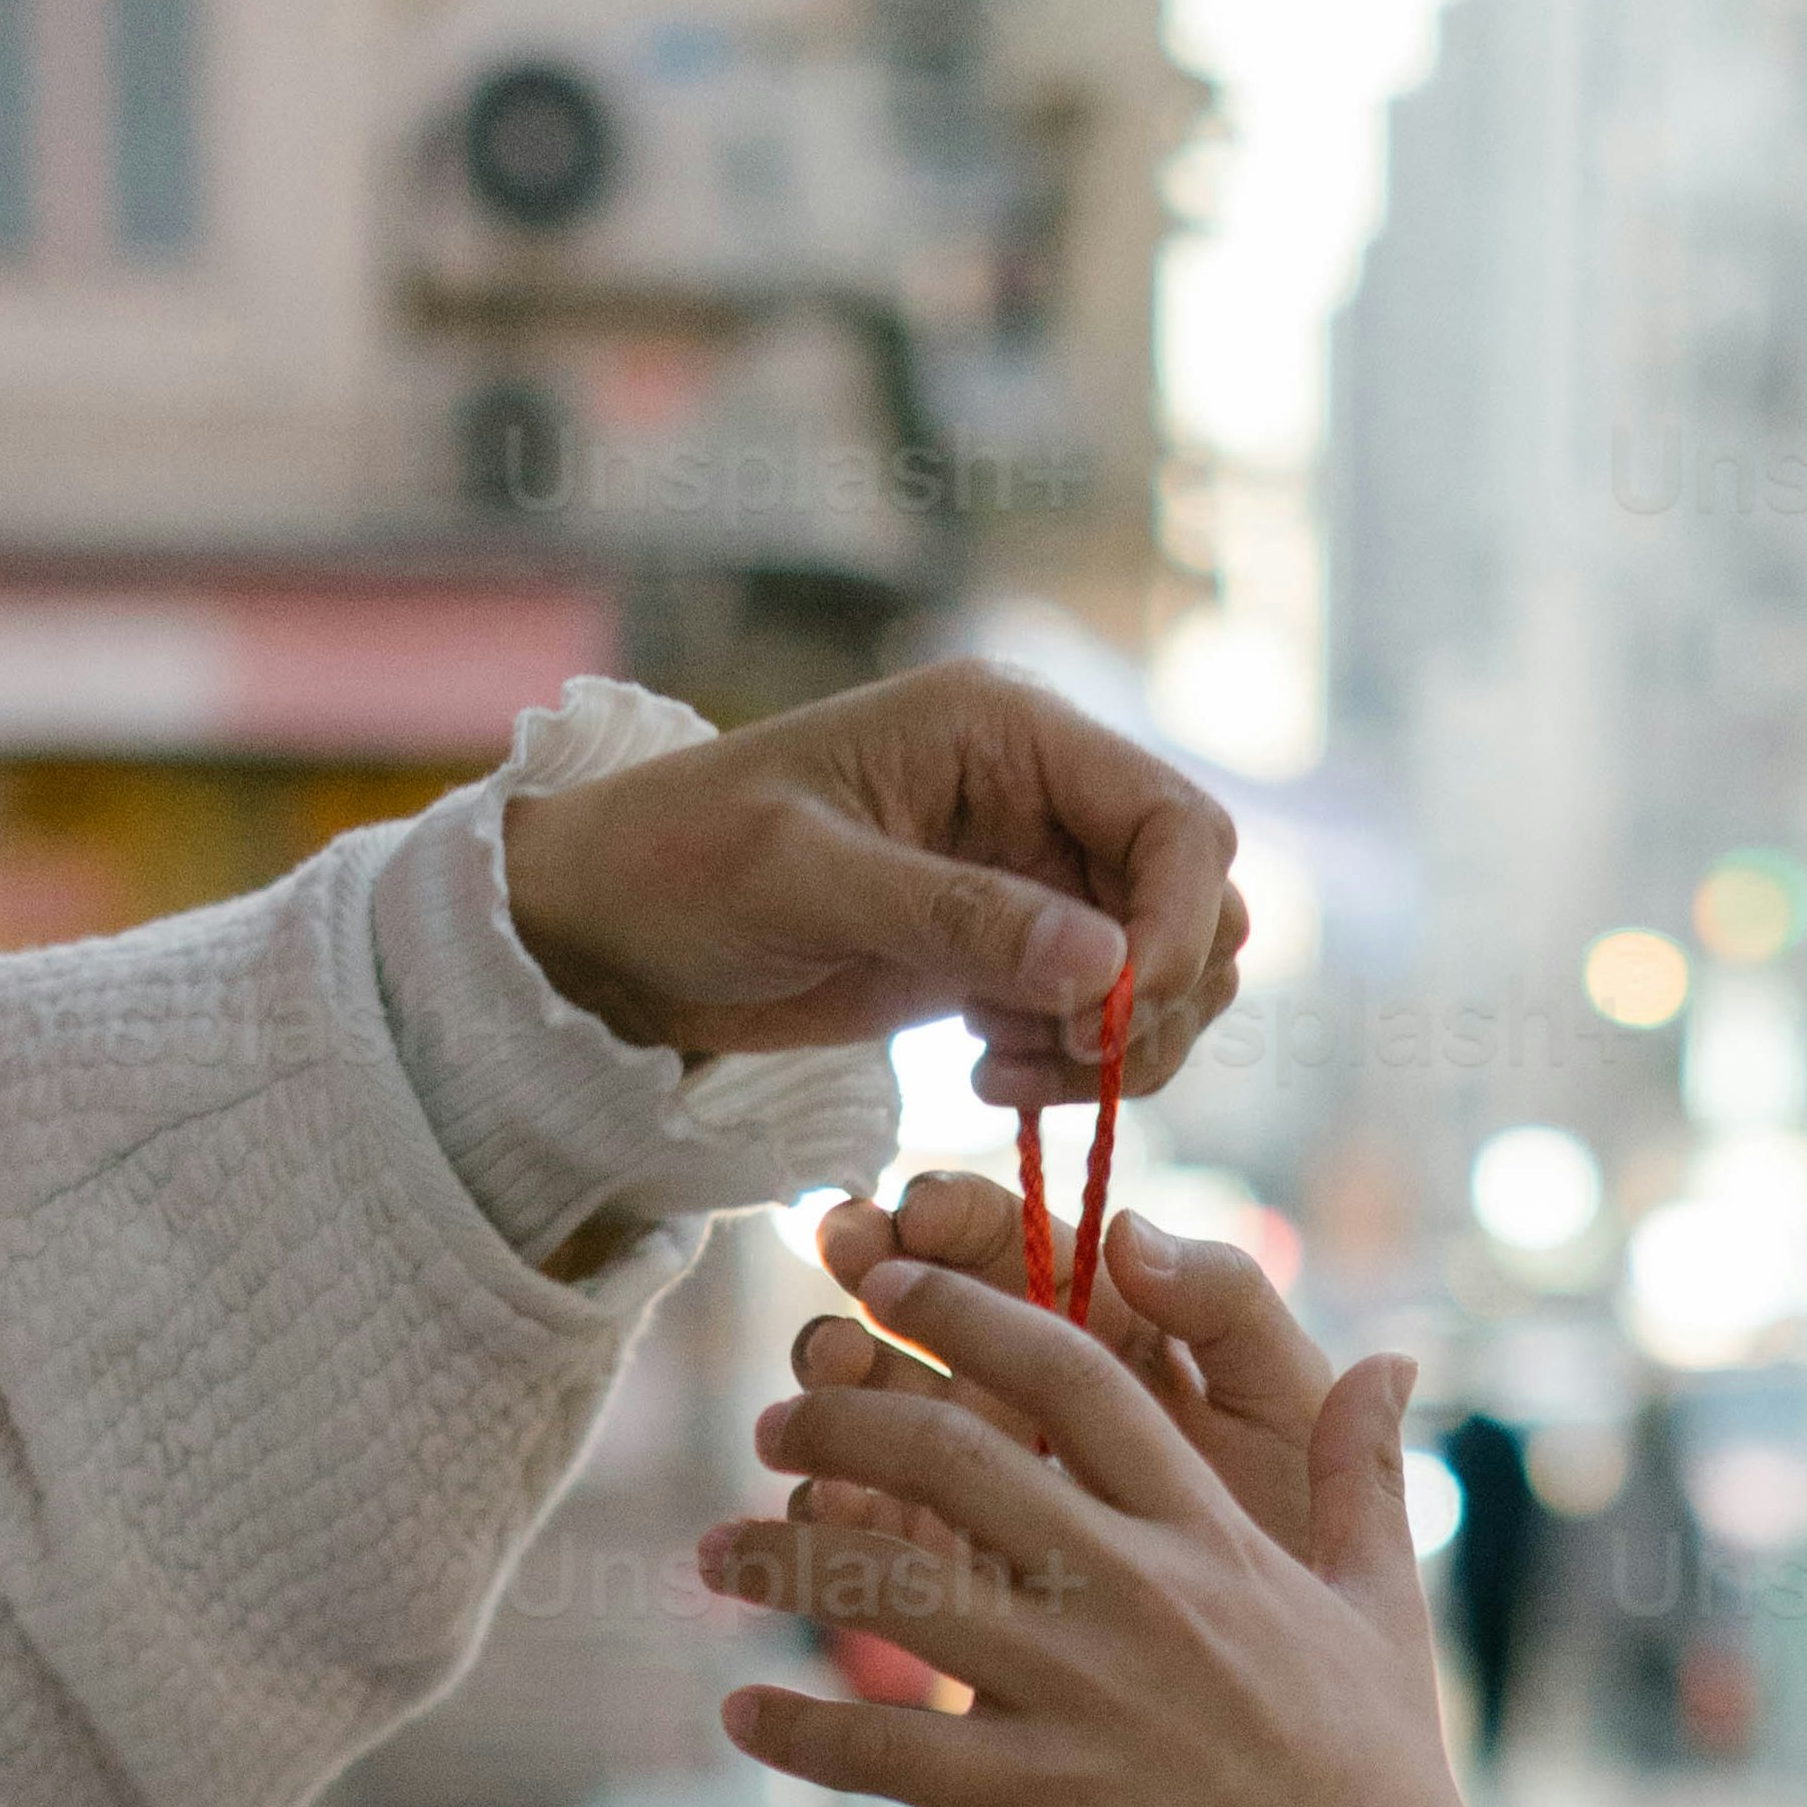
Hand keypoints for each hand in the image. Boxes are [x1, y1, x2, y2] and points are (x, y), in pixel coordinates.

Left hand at [498, 658, 1243, 1106]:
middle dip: (1154, 999)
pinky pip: (1101, 1019)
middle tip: (1060, 1057)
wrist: (610, 925)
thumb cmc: (681, 864)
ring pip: (1162, 973)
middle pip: (1196, 904)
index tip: (1112, 1018)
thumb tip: (1107, 965)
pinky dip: (1075, 1068)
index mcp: (1007, 729)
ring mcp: (1029, 878)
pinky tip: (987, 1076)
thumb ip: (960, 915)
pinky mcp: (1005, 953)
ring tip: (1005, 1073)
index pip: (1177, 823)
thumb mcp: (807, 879)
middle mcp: (1039, 794)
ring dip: (1117, 1048)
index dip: (1177, 926)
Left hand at [718, 1237, 1806, 1806]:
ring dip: (786, 1559)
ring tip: (713, 1552)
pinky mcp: (1051, 1800)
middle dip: (845, 1416)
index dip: (968, 1308)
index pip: (1073, 1373)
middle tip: (777, 1417)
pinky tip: (743, 1718)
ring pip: (899, 1586)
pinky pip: (896, 1747)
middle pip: (957, 1453)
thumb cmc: (1385, 1777)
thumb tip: (1390, 1359)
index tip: (890, 1283)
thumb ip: (1361, 1474)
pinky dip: (805, 1731)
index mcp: (1208, 1531)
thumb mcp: (1381, 1603)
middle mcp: (1139, 1591)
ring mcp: (1090, 1692)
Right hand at [793, 1174, 1335, 1556]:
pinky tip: (818, 1501)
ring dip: (840, 1385)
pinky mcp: (952, 1580)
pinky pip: (875, 1536)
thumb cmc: (1301, 1539)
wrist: (1289, 1712)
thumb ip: (1223, 1306)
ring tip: (823, 1373)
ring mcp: (985, 1488)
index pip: (1021, 1249)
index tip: (920, 1213)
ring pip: (886, 1417)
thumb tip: (1125, 1231)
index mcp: (1112, 1336)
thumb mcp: (1282, 1410)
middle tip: (841, 1260)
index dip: (961, 1219)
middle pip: (931, 1318)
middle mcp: (1037, 1399)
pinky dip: (836, 1514)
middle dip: (876, 1277)